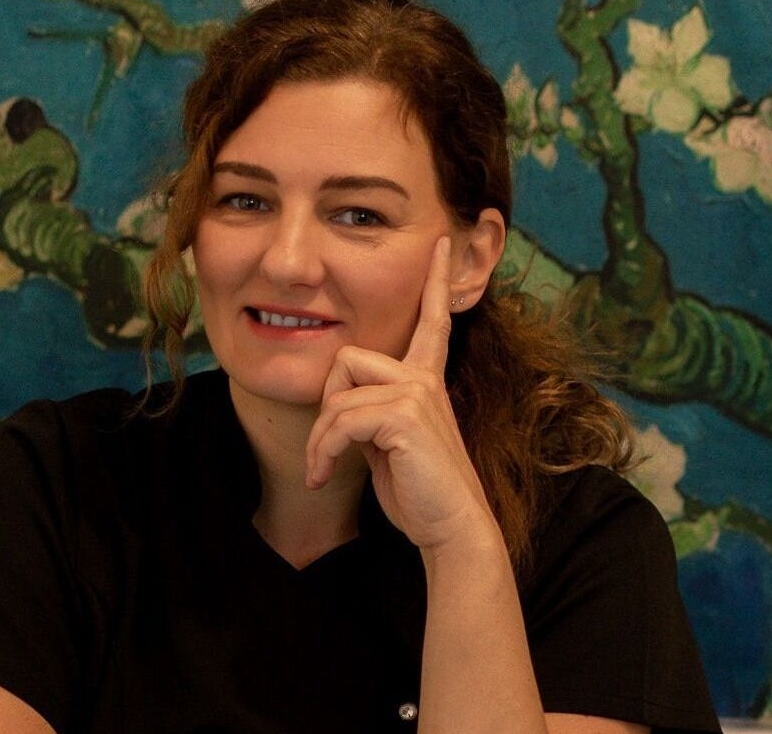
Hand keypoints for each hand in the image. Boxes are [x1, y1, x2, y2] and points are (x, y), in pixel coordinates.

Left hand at [305, 236, 496, 550]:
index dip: (434, 281)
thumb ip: (371, 415)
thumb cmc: (420, 493)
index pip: (431, 321)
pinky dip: (323, 450)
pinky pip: (340, 419)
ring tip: (324, 470)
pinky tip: (325, 476)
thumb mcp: (389, 445)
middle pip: (347, 357)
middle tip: (328, 450)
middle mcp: (424, 379)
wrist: (452, 528)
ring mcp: (418, 393)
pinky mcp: (405, 415)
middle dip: (326, 405)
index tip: (438, 242)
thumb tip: (341, 413)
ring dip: (320, 439)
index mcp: (426, 380)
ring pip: (338, 394)